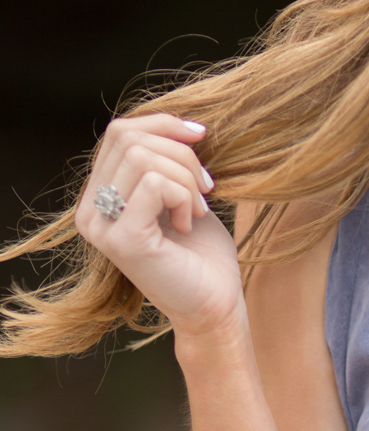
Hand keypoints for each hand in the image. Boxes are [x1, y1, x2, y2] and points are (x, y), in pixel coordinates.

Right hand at [75, 115, 244, 341]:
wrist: (215, 307)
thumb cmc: (203, 256)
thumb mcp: (180, 195)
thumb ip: (164, 161)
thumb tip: (175, 123)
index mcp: (98, 199)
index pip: (119, 133)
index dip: (164, 124)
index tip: (202, 138)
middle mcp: (90, 213)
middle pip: (129, 138)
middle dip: (180, 153)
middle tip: (206, 188)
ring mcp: (101, 228)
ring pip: (143, 157)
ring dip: (186, 177)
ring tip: (198, 210)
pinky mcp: (123, 240)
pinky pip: (154, 183)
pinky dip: (183, 196)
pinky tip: (189, 223)